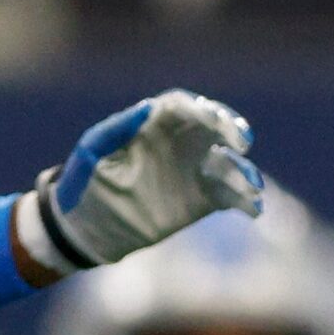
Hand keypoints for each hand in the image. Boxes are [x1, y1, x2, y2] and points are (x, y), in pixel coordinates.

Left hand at [19, 91, 261, 274]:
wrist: (83, 227)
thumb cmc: (82, 182)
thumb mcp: (93, 151)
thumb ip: (118, 128)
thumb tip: (147, 106)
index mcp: (153, 125)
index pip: (185, 107)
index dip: (201, 109)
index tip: (212, 119)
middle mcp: (180, 143)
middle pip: (215, 128)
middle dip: (232, 130)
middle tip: (240, 142)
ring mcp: (193, 171)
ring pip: (228, 163)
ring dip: (243, 170)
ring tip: (250, 184)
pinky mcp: (201, 200)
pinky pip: (229, 195)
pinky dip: (243, 199)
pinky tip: (251, 207)